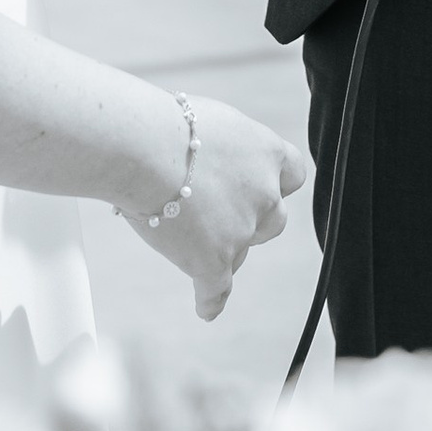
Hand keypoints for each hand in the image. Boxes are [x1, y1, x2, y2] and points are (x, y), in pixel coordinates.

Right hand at [125, 94, 304, 321]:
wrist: (140, 148)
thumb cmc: (162, 125)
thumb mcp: (205, 122)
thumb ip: (220, 149)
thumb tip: (204, 160)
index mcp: (264, 152)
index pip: (292, 174)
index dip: (275, 183)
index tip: (260, 186)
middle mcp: (263, 193)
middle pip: (272, 219)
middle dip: (251, 221)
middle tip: (217, 214)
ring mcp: (241, 230)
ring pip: (239, 252)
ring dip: (221, 248)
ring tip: (186, 237)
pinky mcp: (213, 260)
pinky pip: (217, 288)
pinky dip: (211, 299)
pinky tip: (206, 308)